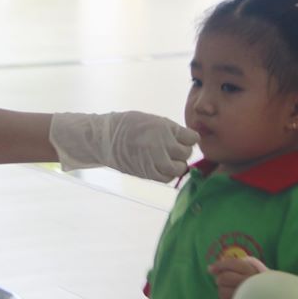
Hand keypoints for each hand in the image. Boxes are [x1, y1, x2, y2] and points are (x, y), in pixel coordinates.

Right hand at [49, 111, 198, 182]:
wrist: (105, 138)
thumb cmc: (128, 125)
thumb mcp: (152, 120)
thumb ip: (170, 130)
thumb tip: (186, 141)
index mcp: (164, 127)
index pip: (192, 138)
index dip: (189, 140)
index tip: (183, 140)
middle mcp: (162, 143)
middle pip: (186, 153)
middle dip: (183, 153)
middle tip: (174, 151)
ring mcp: (154, 159)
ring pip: (179, 168)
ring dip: (178, 165)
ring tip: (169, 161)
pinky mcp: (146, 172)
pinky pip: (166, 178)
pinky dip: (168, 174)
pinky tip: (161, 168)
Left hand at [208, 256, 267, 298]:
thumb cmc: (254, 283)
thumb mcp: (247, 270)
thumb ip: (231, 266)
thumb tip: (210, 268)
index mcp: (251, 271)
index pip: (232, 264)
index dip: (219, 266)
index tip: (210, 269)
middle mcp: (250, 282)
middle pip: (224, 278)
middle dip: (220, 280)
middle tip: (224, 282)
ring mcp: (246, 297)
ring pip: (222, 291)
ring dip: (222, 291)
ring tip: (230, 292)